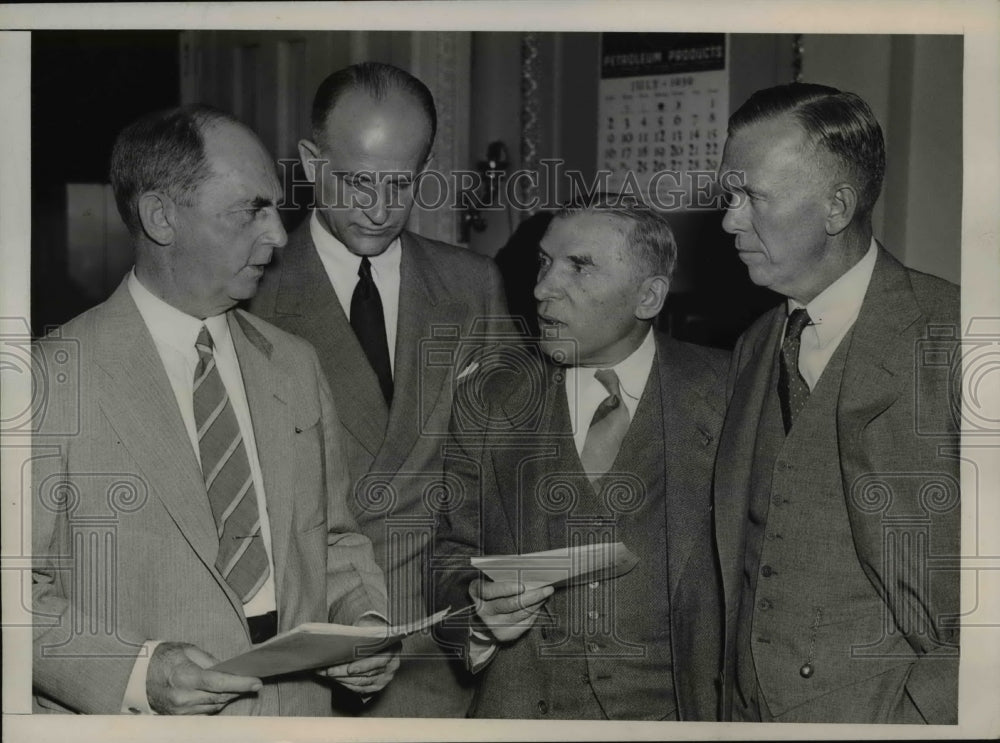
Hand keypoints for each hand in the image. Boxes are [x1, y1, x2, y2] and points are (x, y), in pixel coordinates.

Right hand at [146, 642, 261, 714]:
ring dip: (228, 697)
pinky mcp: (178, 717)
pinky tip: (219, 693)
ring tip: (237, 685)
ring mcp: (179, 710)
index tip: (257, 682)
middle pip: (220, 697)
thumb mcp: (187, 650)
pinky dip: (214, 703)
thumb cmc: (163, 657)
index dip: (240, 684)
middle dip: (238, 690)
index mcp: (184, 677)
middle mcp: (182, 697)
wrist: (136, 674)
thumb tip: (230, 670)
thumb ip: (210, 661)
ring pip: (214, 707)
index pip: (219, 683)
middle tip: (253, 682)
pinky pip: (204, 712)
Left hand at [317, 615, 399, 693]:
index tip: (350, 669)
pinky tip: (335, 679)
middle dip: (345, 672)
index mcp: (393, 649)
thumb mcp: (372, 630)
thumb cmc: (373, 635)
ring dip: (342, 679)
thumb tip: (343, 636)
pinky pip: (360, 689)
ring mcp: (385, 678)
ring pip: (361, 682)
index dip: (364, 666)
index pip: (379, 661)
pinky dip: (346, 685)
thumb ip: (362, 633)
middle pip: (367, 673)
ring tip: (327, 673)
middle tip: (328, 670)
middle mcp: (392, 665)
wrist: (379, 642)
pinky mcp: (377, 686)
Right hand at [470, 578, 553, 642]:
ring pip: (520, 615)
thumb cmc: (490, 589)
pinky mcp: (505, 635)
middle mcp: (483, 611)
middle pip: (510, 605)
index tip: (523, 586)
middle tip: (547, 588)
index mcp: (476, 592)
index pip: (489, 591)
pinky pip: (524, 624)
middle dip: (531, 596)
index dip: (506, 589)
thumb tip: (528, 573)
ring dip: (536, 603)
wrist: (481, 616)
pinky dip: (534, 613)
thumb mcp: (489, 579)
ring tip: (547, 593)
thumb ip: (502, 576)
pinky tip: (540, 604)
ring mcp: (493, 625)